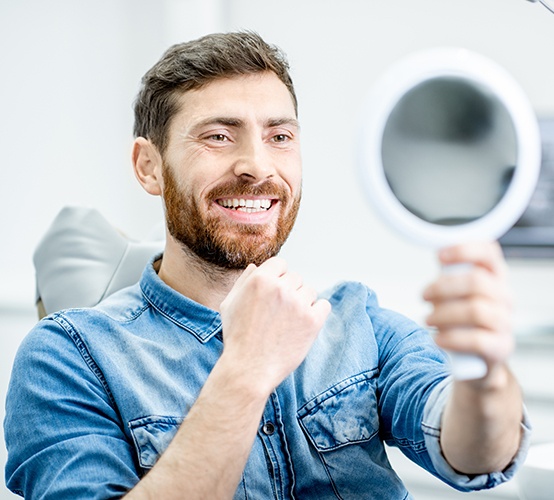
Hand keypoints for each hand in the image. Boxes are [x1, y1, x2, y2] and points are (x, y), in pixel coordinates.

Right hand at [219, 257, 330, 395]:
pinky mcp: (313, 321)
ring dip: (302, 302)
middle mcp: (280, 288)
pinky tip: (303, 324)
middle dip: (289, 291)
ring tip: (289, 321)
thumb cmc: (237, 338)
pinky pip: (324, 305)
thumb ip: (243, 282)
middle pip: (296, 277)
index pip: (280, 264)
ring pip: (310, 291)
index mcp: (260, 280)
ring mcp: (298, 304)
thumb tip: (256, 267)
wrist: (249, 369)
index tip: (275, 293)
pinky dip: (317, 313)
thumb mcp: (229, 304)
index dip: (277, 277)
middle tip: (279, 313)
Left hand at [422, 242, 514, 373]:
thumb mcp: (457, 293)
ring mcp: (505, 322)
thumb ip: (450, 275)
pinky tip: (438, 338)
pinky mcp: (501, 347)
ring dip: (444, 314)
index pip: (489, 253)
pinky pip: (477, 340)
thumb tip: (438, 257)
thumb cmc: (464, 318)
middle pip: (477, 282)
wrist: (477, 358)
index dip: (464, 250)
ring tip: (428, 319)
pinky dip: (451, 338)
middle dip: (443, 287)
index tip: (439, 256)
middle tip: (424, 295)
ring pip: (475, 310)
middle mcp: (505, 297)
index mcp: (495, 277)